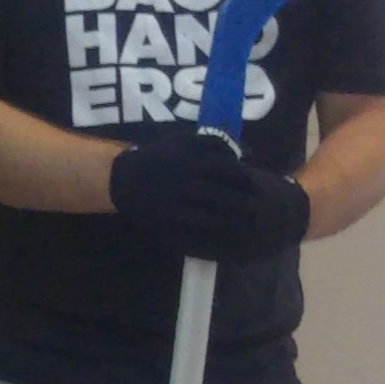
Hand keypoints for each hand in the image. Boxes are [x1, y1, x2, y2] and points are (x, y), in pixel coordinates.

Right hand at [105, 126, 310, 262]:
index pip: (228, 171)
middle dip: (246, 206)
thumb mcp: (184, 141)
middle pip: (224, 198)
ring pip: (212, 220)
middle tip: (261, 212)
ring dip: (234, 227)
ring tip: (250, 230)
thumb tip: (246, 154)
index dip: (247, 180)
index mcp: (190, 161)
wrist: (123, 180)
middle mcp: (185, 184)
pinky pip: (194, 237)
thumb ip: (215, 143)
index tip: (258, 186)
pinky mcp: (168, 225)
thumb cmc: (160, 158)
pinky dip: (212, 241)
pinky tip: (225, 243)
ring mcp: (176, 207)